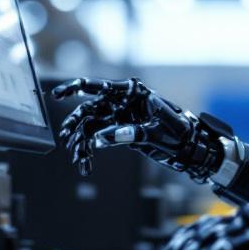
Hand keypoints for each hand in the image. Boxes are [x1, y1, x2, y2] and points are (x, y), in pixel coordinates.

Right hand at [53, 77, 228, 179]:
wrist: (189, 147)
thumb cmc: (179, 132)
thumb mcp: (155, 133)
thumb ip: (128, 133)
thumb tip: (101, 139)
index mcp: (134, 93)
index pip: (102, 87)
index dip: (78, 87)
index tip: (59, 94)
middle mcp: (123, 103)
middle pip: (91, 108)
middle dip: (77, 123)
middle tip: (67, 136)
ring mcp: (120, 117)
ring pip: (91, 125)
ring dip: (81, 141)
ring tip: (78, 158)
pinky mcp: (120, 131)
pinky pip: (98, 138)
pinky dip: (90, 150)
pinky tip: (85, 162)